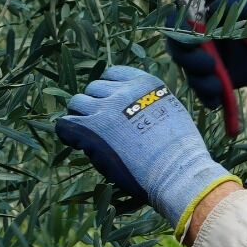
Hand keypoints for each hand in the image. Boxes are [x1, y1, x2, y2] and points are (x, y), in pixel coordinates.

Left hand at [54, 65, 237, 229]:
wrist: (177, 172)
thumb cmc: (181, 152)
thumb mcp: (172, 111)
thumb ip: (149, 102)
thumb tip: (134, 107)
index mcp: (144, 83)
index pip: (113, 74)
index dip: (109, 90)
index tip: (111, 105)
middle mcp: (122, 91)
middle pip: (94, 88)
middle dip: (96, 105)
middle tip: (101, 126)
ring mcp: (104, 110)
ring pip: (77, 103)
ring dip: (80, 117)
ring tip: (88, 135)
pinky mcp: (91, 132)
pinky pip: (65, 125)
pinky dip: (67, 133)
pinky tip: (76, 144)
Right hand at [163, 0, 246, 123]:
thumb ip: (241, 3)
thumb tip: (213, 9)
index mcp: (207, 19)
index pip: (178, 21)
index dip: (175, 27)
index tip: (188, 34)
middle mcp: (202, 41)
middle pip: (177, 50)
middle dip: (187, 58)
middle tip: (208, 63)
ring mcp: (209, 62)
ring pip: (190, 74)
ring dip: (200, 80)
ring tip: (218, 84)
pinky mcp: (218, 81)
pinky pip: (205, 93)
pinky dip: (208, 97)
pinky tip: (218, 100)